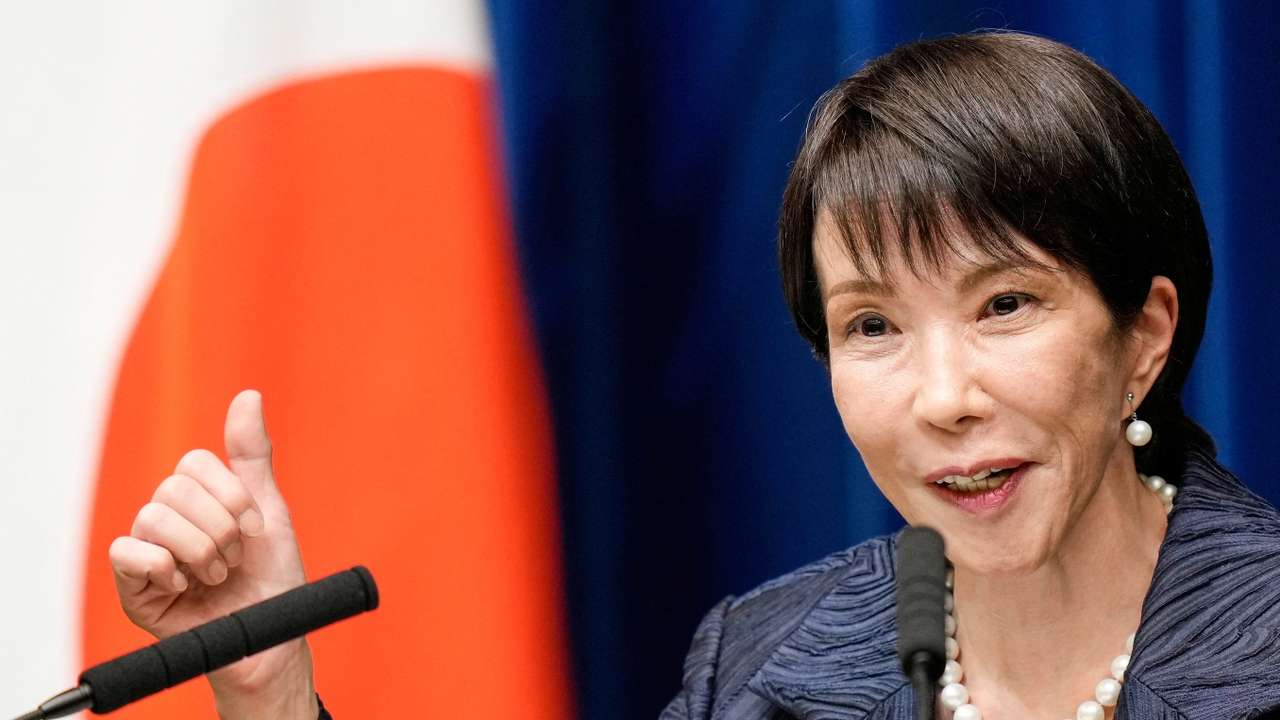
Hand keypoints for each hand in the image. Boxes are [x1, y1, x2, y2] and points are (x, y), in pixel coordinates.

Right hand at [108, 389, 317, 717]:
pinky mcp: (132, 585)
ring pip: (153, 517)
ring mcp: (148, 549)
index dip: (231, 494)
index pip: (193, 463)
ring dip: (200, 551)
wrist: (268, 632)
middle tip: (235, 558)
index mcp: (199, 496)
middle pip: (174, 489)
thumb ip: (252, 454)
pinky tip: (183, 585)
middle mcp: (168, 517)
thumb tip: (248, 394)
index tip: (256, 527)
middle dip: (220, 527)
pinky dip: (163, 566)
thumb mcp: (269, 508)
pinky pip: (126, 552)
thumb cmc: (271, 575)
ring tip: (217, 576)